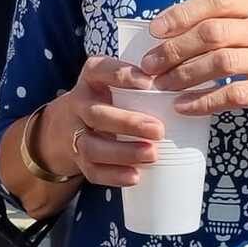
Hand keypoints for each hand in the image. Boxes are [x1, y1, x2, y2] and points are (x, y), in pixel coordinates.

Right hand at [41, 57, 163, 187]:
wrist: (62, 126)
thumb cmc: (104, 99)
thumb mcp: (112, 80)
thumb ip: (138, 81)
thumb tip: (185, 88)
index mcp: (90, 78)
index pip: (100, 70)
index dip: (123, 75)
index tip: (149, 83)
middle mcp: (78, 104)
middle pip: (97, 114)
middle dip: (128, 123)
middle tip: (158, 130)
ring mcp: (74, 134)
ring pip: (92, 146)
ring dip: (123, 152)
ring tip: (151, 155)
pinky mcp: (77, 159)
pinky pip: (92, 170)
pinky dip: (114, 175)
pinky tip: (135, 176)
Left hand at [143, 0, 247, 127]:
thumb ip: (234, 19)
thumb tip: (179, 28)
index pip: (215, 0)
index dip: (181, 13)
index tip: (155, 30)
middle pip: (211, 33)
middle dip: (174, 50)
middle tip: (149, 66)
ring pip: (219, 63)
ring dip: (184, 75)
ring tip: (161, 85)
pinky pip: (234, 95)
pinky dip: (205, 101)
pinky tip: (185, 106)